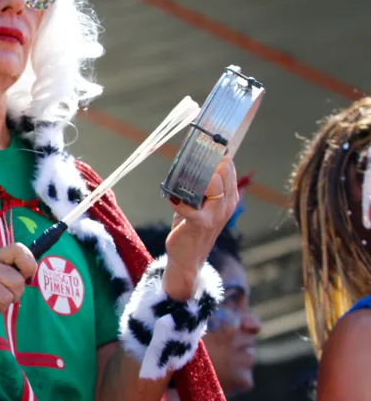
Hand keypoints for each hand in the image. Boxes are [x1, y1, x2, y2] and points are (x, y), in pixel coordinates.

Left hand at [163, 157, 239, 299]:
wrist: (188, 256)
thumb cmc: (191, 225)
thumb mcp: (198, 202)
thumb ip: (198, 184)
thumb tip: (187, 159)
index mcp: (229, 196)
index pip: (228, 167)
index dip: (214, 153)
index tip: (200, 144)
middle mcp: (227, 204)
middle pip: (223, 171)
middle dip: (205, 161)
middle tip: (189, 156)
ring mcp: (216, 214)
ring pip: (213, 185)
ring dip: (196, 178)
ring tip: (182, 176)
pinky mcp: (201, 224)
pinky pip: (190, 208)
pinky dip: (178, 202)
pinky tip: (172, 200)